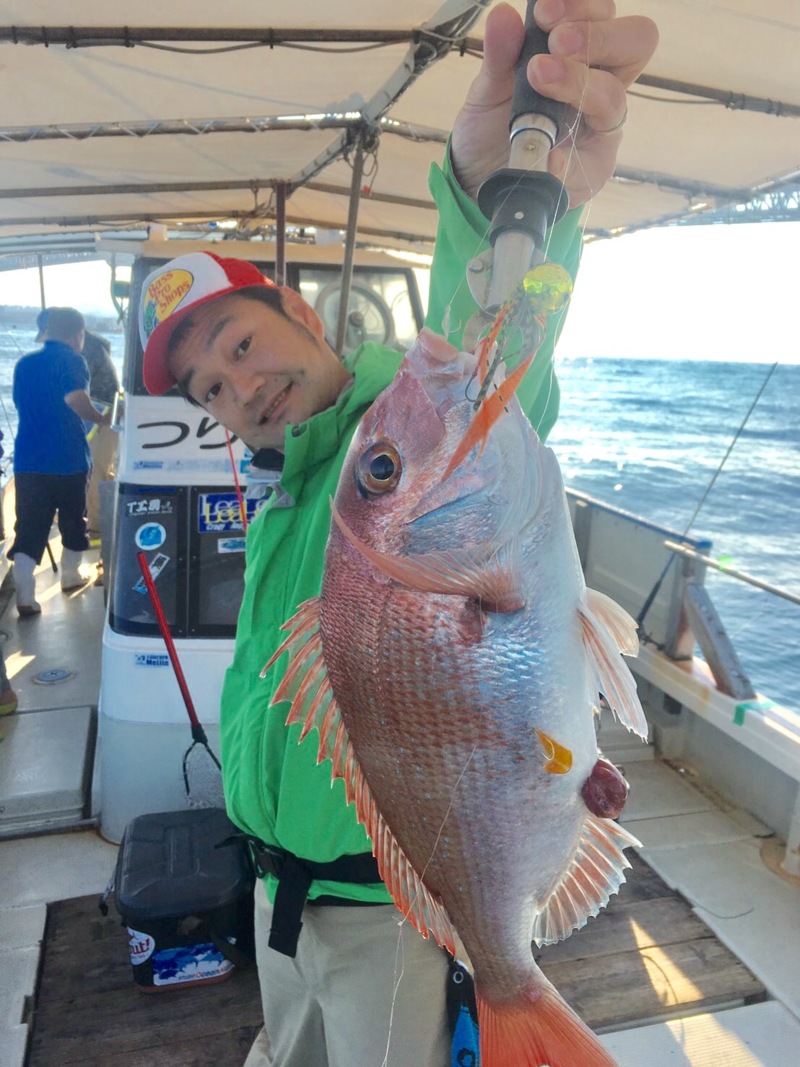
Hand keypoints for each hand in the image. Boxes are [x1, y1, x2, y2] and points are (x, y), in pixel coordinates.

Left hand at [450, 0, 658, 207]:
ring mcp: (600, 130)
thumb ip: (500, 54)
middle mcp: (601, 86)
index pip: (607, 16)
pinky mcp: (591, 172)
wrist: (479, 176)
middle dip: (597, 36)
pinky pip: (590, 163)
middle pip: (636, 44)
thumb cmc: (494, 125)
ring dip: (579, 82)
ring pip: (614, 98)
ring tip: (539, 78)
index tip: (545, 12)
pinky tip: (545, 154)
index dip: (584, 6)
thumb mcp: (490, 87)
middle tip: (556, 43)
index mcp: (584, 55)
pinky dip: (565, 156)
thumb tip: (504, 14)